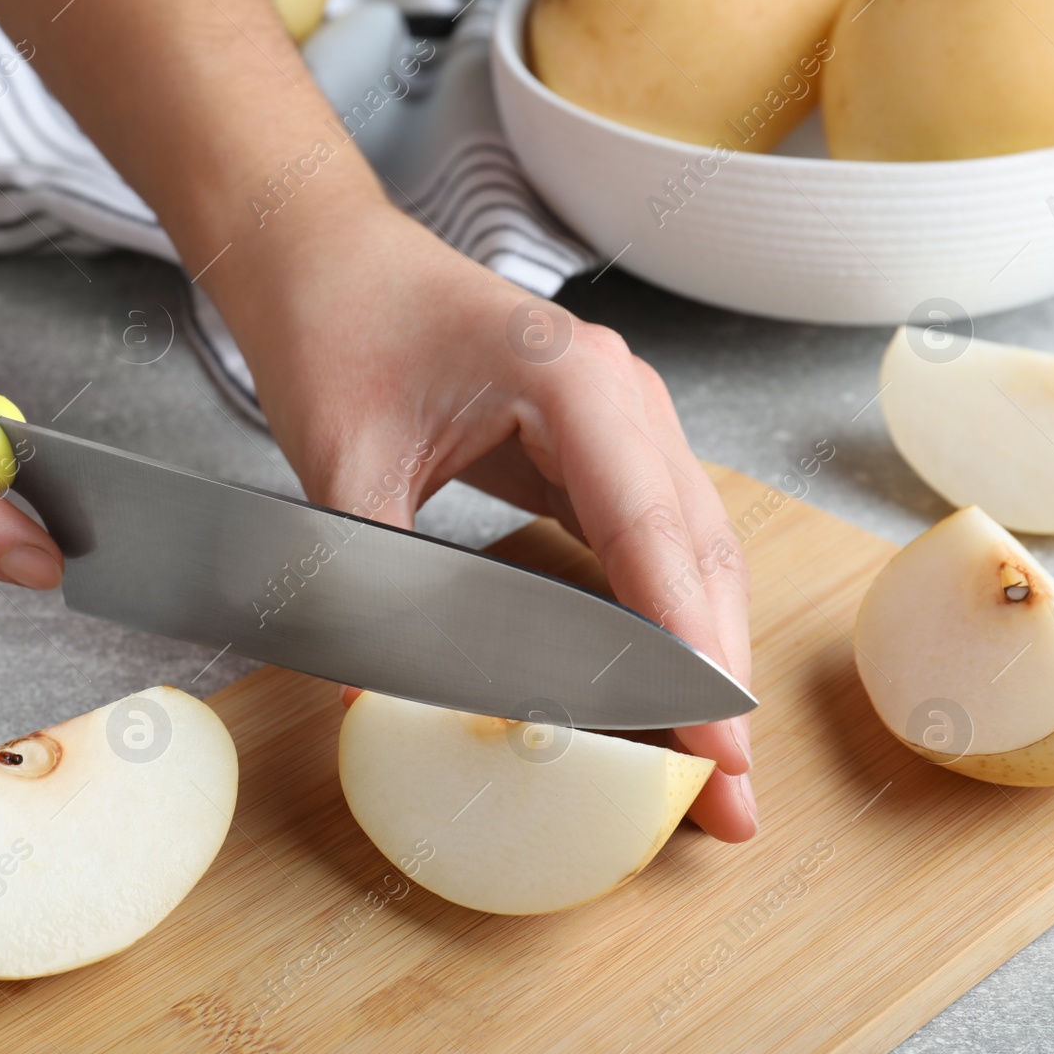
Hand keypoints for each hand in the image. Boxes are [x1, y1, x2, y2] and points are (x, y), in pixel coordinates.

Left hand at [214, 208, 757, 841]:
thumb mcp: (340, 459)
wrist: (325, 259)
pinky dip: (666, 618)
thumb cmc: (337, 329)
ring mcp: (619, 419)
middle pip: (697, 551)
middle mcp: (619, 395)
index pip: (653, 529)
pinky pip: (651, 542)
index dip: (688, 648)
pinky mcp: (598, 447)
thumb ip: (365, 580)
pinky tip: (663, 687)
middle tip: (729, 793)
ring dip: (704, 655)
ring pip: (690, 552)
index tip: (714, 745)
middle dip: (717, 677)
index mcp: (571, 379)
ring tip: (709, 762)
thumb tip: (372, 705)